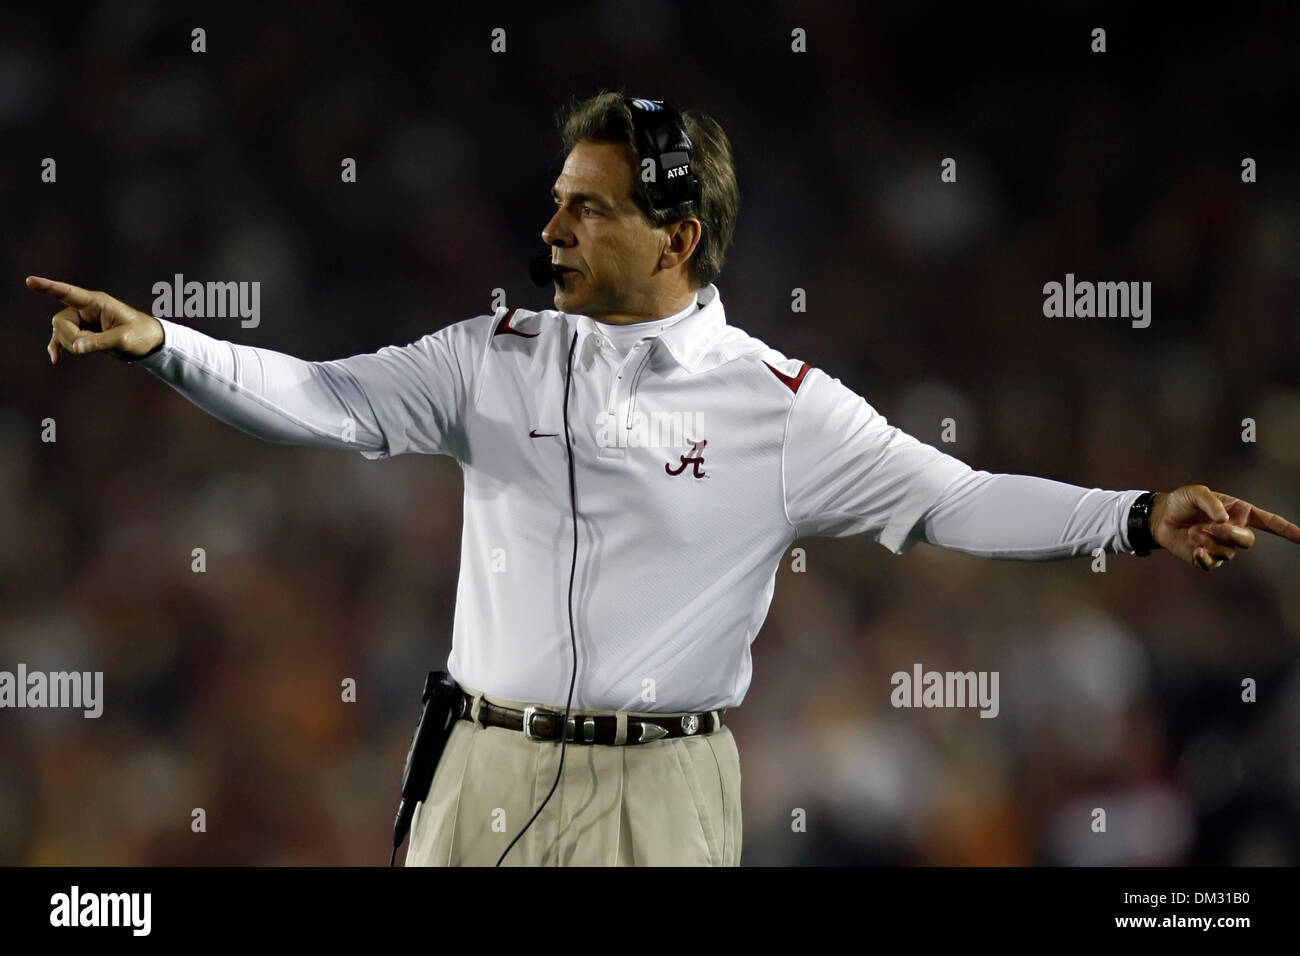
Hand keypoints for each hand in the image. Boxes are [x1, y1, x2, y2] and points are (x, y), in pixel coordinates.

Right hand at [28, 275, 163, 363]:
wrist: (151, 342)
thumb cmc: (142, 335)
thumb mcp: (123, 340)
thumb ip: (99, 342)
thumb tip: (74, 348)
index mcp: (96, 302)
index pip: (68, 293)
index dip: (48, 287)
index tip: (30, 281)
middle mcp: (86, 308)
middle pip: (60, 321)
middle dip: (70, 336)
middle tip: (93, 344)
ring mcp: (82, 320)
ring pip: (60, 331)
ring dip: (71, 343)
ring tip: (96, 346)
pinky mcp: (82, 332)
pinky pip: (62, 338)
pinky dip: (58, 347)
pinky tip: (56, 359)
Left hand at [1148, 484, 1299, 570]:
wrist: (1161, 516)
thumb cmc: (1183, 501)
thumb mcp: (1196, 492)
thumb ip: (1212, 503)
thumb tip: (1225, 520)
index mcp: (1240, 512)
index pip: (1269, 522)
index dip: (1287, 530)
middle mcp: (1234, 530)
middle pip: (1247, 541)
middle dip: (1231, 534)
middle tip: (1211, 527)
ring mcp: (1221, 546)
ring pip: (1228, 552)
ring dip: (1210, 541)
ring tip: (1193, 531)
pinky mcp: (1206, 558)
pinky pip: (1212, 564)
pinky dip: (1205, 558)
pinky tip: (1196, 550)